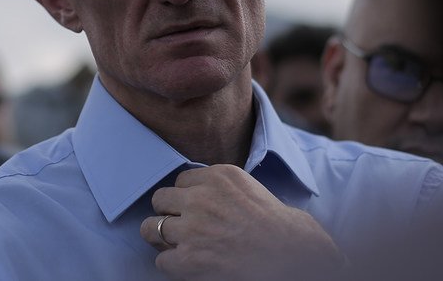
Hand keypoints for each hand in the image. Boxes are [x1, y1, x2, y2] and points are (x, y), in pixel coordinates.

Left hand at [139, 165, 348, 279]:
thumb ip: (221, 187)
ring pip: (150, 227)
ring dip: (162, 237)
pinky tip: (189, 265)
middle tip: (182, 226)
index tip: (196, 209)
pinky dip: (173, 265)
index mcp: (219, 176)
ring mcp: (192, 228)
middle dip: (169, 213)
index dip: (187, 198)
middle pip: (160, 199)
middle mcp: (201, 197)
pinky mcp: (188, 258)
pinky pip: (161, 259)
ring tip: (178, 245)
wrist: (292, 256)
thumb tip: (196, 194)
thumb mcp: (252, 188)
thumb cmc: (282, 228)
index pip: (181, 180)